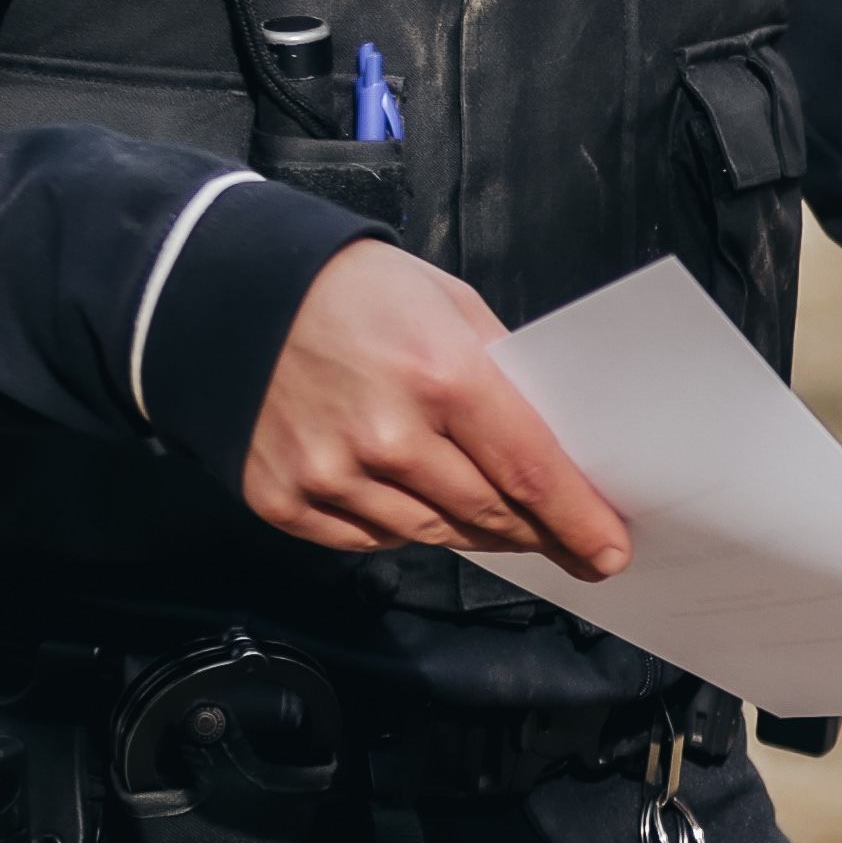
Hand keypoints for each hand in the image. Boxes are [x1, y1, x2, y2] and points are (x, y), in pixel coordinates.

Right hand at [241, 243, 631, 578]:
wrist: (234, 292)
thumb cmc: (354, 291)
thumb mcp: (452, 307)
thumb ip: (503, 379)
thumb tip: (552, 447)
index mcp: (441, 376)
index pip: (531, 473)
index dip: (577, 521)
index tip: (607, 551)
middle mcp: (387, 436)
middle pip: (486, 514)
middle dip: (536, 533)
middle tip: (568, 543)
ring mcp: (330, 474)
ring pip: (431, 535)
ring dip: (472, 531)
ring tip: (494, 517)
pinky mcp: (286, 500)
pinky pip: (368, 539)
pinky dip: (400, 525)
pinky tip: (412, 498)